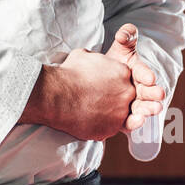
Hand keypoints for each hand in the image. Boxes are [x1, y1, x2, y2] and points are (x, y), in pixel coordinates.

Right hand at [20, 48, 134, 141]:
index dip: (110, 84)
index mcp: (123, 73)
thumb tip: (93, 60)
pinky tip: (86, 119)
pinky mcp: (112, 129)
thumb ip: (96, 59)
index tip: (100, 87)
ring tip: (89, 110)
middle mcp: (127, 93)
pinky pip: (109, 128)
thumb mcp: (85, 56)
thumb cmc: (69, 74)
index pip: (123, 79)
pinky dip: (99, 126)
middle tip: (95, 99)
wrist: (57, 95)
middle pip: (124, 97)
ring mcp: (121, 113)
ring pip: (117, 114)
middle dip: (111, 99)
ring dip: (106, 113)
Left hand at [103, 23, 165, 135]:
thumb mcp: (120, 49)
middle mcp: (140, 90)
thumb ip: (125, 38)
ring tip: (154, 109)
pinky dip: (135, 122)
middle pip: (148, 92)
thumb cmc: (112, 64)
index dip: (146, 74)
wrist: (93, 84)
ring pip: (144, 108)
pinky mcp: (124, 118)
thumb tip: (126, 32)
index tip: (149, 77)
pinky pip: (131, 121)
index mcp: (140, 73)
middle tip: (159, 93)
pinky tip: (137, 121)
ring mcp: (133, 104)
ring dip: (149, 109)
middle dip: (154, 93)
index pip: (144, 73)